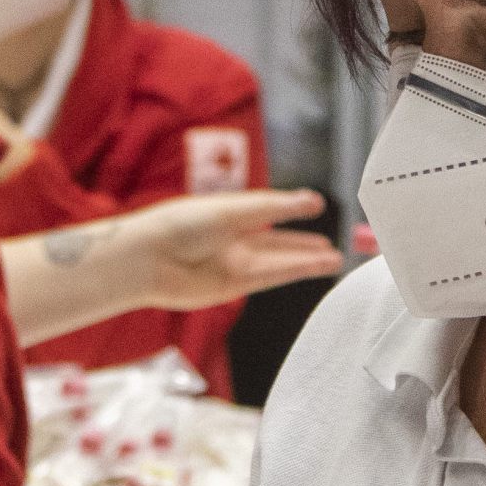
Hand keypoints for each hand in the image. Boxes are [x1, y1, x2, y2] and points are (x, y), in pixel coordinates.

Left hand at [112, 190, 340, 310]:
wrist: (149, 259)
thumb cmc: (181, 225)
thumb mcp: (233, 209)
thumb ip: (275, 207)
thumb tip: (313, 199)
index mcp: (226, 212)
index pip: (265, 209)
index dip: (291, 207)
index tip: (317, 205)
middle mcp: (230, 238)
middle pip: (274, 240)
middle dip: (301, 242)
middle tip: (331, 243)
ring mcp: (232, 263)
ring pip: (278, 261)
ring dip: (306, 260)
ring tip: (336, 259)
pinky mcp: (233, 286)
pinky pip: (271, 277)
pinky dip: (296, 270)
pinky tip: (317, 267)